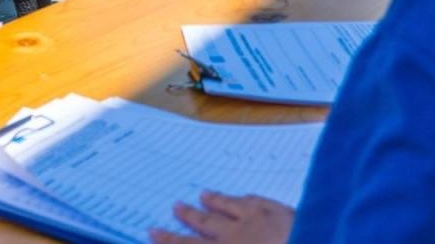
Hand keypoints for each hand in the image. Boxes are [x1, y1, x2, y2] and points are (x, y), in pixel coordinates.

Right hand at [149, 192, 293, 243]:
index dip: (169, 240)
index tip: (152, 231)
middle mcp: (235, 237)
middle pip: (206, 225)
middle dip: (189, 217)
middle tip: (176, 206)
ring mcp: (258, 221)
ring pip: (229, 208)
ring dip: (215, 202)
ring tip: (202, 195)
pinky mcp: (281, 212)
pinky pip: (256, 201)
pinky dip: (245, 198)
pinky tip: (243, 195)